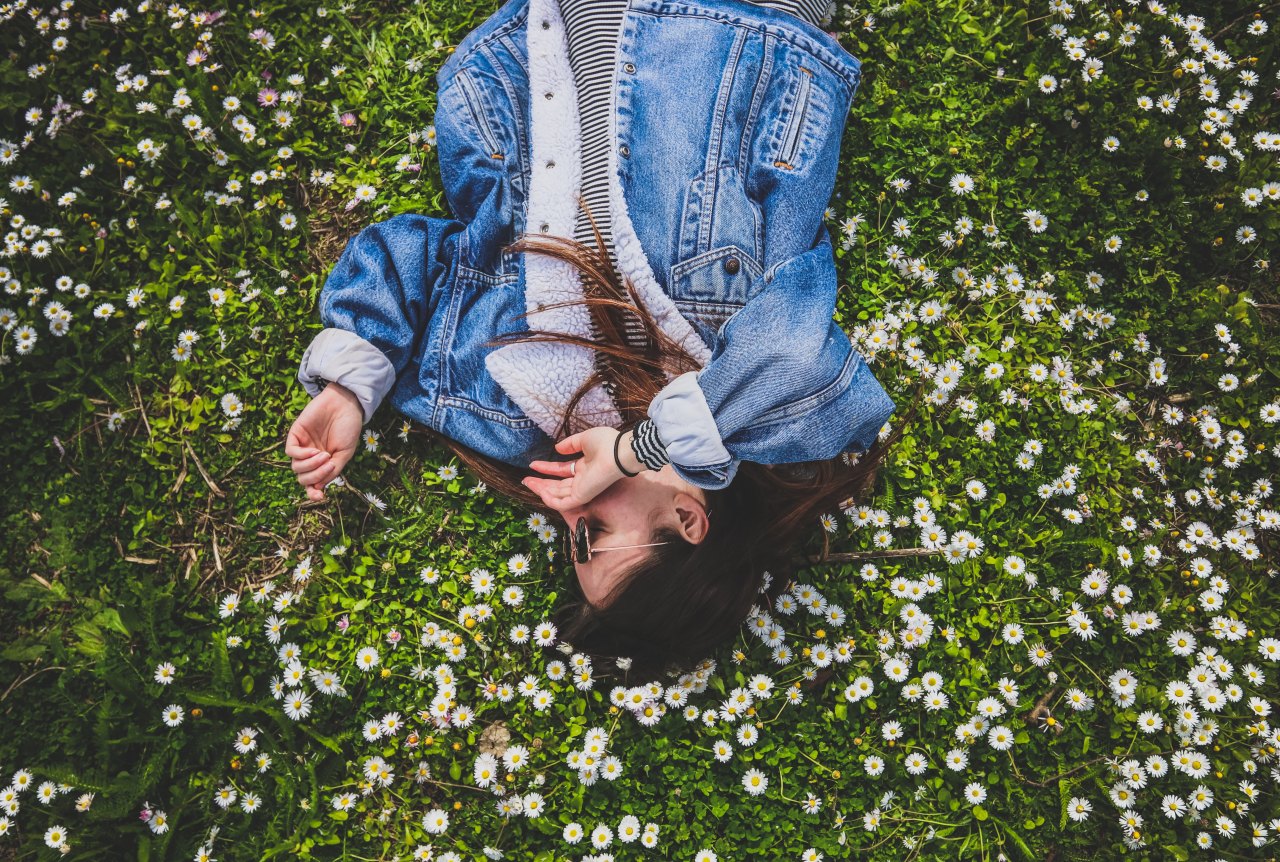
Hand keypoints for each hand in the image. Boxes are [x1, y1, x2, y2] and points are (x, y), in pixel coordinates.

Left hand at [286, 383, 363, 501]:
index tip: (320, 495)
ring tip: (325, 455)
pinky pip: (291, 452)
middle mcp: (310, 457)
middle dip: (315, 475)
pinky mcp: (296, 434)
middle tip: (329, 464)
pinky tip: (314, 451)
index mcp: (323, 463)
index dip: (313, 492)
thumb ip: (333, 470)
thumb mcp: (345, 453)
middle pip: (303, 477)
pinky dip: (301, 455)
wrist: (345, 404)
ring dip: (310, 465)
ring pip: (296, 467)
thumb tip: (319, 487)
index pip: (312, 483)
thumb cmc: (348, 428)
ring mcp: (303, 445)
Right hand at [523, 426, 629, 513]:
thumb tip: (557, 448)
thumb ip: (570, 444)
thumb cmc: (607, 443)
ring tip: (528, 482)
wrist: (619, 452)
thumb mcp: (584, 439)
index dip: (547, 468)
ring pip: (557, 494)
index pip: (562, 470)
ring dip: (541, 490)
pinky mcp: (581, 496)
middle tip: (526, 479)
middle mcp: (582, 480)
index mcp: (584, 467)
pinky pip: (562, 503)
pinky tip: (540, 492)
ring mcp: (582, 489)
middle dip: (541, 482)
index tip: (533, 464)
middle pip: (557, 485)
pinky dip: (550, 500)